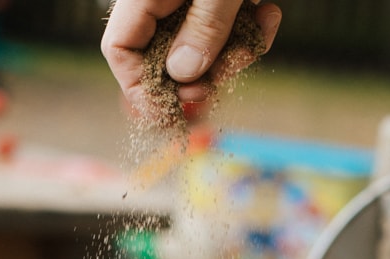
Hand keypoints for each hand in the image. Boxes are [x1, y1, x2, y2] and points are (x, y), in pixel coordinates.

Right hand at [102, 0, 281, 122]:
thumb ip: (203, 27)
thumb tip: (184, 75)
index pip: (120, 49)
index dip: (140, 88)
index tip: (170, 116)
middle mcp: (162, 1)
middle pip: (164, 56)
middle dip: (202, 75)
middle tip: (224, 76)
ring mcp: (192, 2)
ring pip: (203, 47)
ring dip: (235, 52)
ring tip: (259, 29)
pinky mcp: (221, 0)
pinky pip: (229, 28)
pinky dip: (252, 28)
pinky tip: (268, 13)